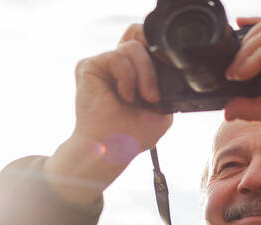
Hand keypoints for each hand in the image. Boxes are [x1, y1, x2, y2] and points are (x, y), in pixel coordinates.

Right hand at [44, 24, 173, 206]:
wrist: (112, 149)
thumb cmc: (131, 137)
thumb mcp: (162, 111)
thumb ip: (167, 87)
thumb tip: (170, 70)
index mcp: (132, 73)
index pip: (145, 41)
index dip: (156, 47)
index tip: (166, 68)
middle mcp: (117, 67)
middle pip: (140, 38)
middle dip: (151, 64)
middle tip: (152, 95)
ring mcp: (103, 66)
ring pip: (132, 46)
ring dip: (143, 74)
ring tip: (137, 98)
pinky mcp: (89, 66)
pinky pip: (117, 56)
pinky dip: (127, 76)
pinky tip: (124, 95)